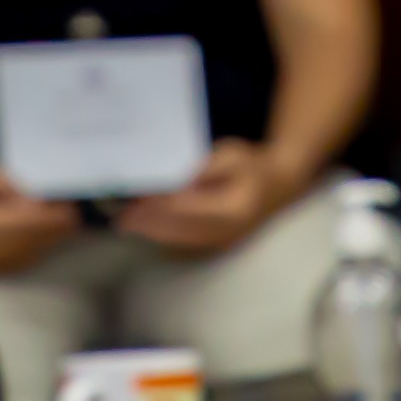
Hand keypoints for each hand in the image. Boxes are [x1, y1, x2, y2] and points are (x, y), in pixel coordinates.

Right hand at [0, 156, 79, 275]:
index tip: (70, 202)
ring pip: (35, 251)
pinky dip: (36, 243)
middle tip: (68, 206)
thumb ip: (8, 185)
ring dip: (48, 234)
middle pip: (38, 240)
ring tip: (58, 215)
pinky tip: (41, 230)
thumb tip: (38, 200)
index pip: (32, 224)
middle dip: (56, 224)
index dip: (56, 215)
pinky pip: (25, 257)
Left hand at [115, 139, 294, 255]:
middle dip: (149, 223)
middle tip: (122, 216)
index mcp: (233, 207)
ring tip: (126, 222)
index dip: (161, 205)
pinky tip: (145, 227)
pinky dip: (163, 235)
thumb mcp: (229, 155)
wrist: (279, 185)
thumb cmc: (252, 165)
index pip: (189, 209)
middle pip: (180, 230)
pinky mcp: (216, 245)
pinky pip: (184, 243)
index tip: (138, 198)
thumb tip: (173, 181)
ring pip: (179, 240)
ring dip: (152, 232)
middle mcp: (227, 231)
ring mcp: (222, 242)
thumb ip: (202, 169)